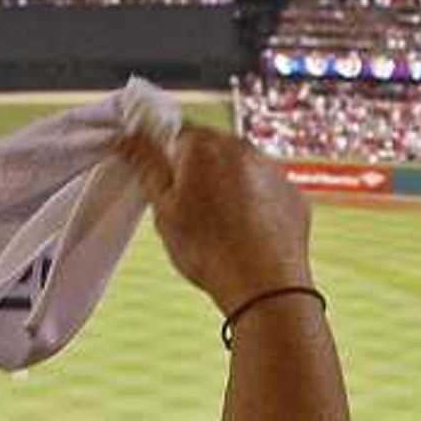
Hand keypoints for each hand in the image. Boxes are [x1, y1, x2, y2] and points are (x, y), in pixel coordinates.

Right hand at [149, 125, 313, 319]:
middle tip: (188, 210)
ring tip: (219, 227)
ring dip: (226, 187)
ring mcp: (272, 170)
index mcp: (204, 146)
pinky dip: (254, 203)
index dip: (166, 158)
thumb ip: (147, 165)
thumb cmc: (210, 251)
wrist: (264, 286)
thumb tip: (129, 137)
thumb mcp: (164, 209)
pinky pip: (265, 189)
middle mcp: (242, 148)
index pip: (176, 133)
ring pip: (239, 170)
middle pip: (210, 150)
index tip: (162, 181)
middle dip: (197, 172)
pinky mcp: (291, 194)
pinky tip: (244, 232)